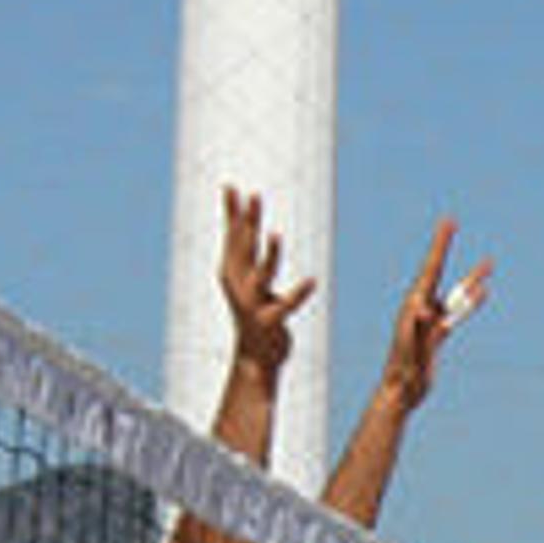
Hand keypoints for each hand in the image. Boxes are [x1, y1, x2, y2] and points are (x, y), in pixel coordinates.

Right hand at [217, 185, 317, 373]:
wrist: (254, 357)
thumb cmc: (253, 311)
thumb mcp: (246, 277)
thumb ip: (244, 248)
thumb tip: (242, 219)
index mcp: (232, 272)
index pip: (232, 235)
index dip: (232, 211)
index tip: (230, 185)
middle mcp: (239, 284)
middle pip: (245, 246)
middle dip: (249, 220)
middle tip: (255, 194)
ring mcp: (252, 303)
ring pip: (262, 273)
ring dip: (270, 254)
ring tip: (277, 234)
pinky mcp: (269, 322)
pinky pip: (286, 305)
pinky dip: (298, 293)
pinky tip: (313, 281)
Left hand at [382, 215, 489, 407]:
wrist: (401, 392)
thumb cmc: (402, 371)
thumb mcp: (409, 349)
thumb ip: (417, 328)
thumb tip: (423, 309)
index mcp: (415, 305)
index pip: (431, 268)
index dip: (440, 245)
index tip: (448, 224)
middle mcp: (422, 307)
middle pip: (438, 271)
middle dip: (446, 247)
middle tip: (451, 223)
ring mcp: (432, 320)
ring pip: (456, 292)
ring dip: (472, 277)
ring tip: (490, 263)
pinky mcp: (438, 333)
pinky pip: (459, 312)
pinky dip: (473, 301)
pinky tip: (484, 292)